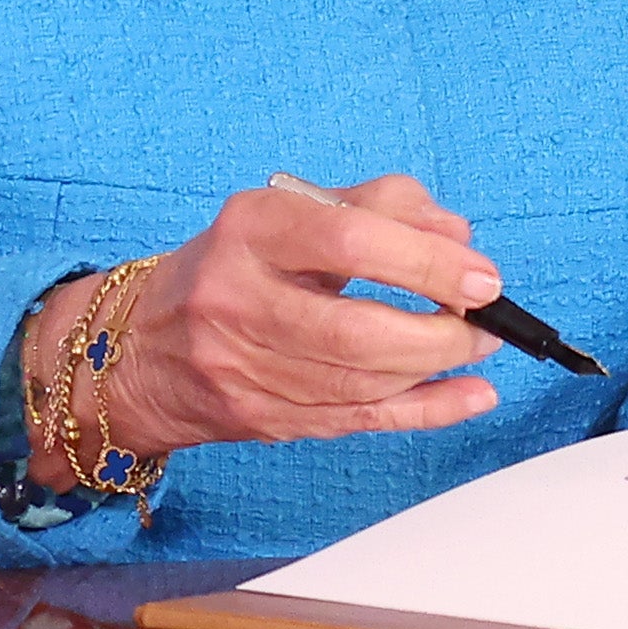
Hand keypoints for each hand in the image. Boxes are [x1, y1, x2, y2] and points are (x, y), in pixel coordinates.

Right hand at [66, 173, 503, 458]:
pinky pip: (360, 420)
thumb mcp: (296, 211)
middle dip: (442, 330)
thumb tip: (458, 240)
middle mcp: (237, 299)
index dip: (427, 263)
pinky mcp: (262, 417)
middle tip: (486, 320)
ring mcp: (244, 368)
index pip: (348, 241)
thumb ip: (383, 207)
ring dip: (438, 367)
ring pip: (363, 382)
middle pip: (358, 330)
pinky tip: (471, 395)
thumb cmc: (237, 266)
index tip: (480, 274)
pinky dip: (428, 410)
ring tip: (477, 345)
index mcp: (250, 230)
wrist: (141, 347)